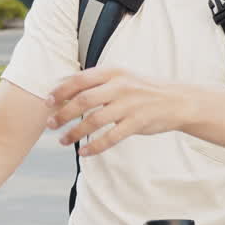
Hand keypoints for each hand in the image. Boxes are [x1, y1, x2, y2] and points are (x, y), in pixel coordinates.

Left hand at [47, 67, 195, 156]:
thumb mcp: (121, 77)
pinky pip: (111, 137)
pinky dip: (95, 146)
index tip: (47, 102)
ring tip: (63, 140)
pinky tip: (84, 153)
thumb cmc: (142, 90)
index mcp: (113, 72)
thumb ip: (97, 83)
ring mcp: (129, 105)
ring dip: (75, 132)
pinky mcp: (138, 122)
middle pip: (83, 101)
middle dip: (63, 113)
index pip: (80, 80)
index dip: (61, 91)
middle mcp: (120, 86)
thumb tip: (64, 90)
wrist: (177, 101)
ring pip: (95, 120)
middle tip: (50, 124)